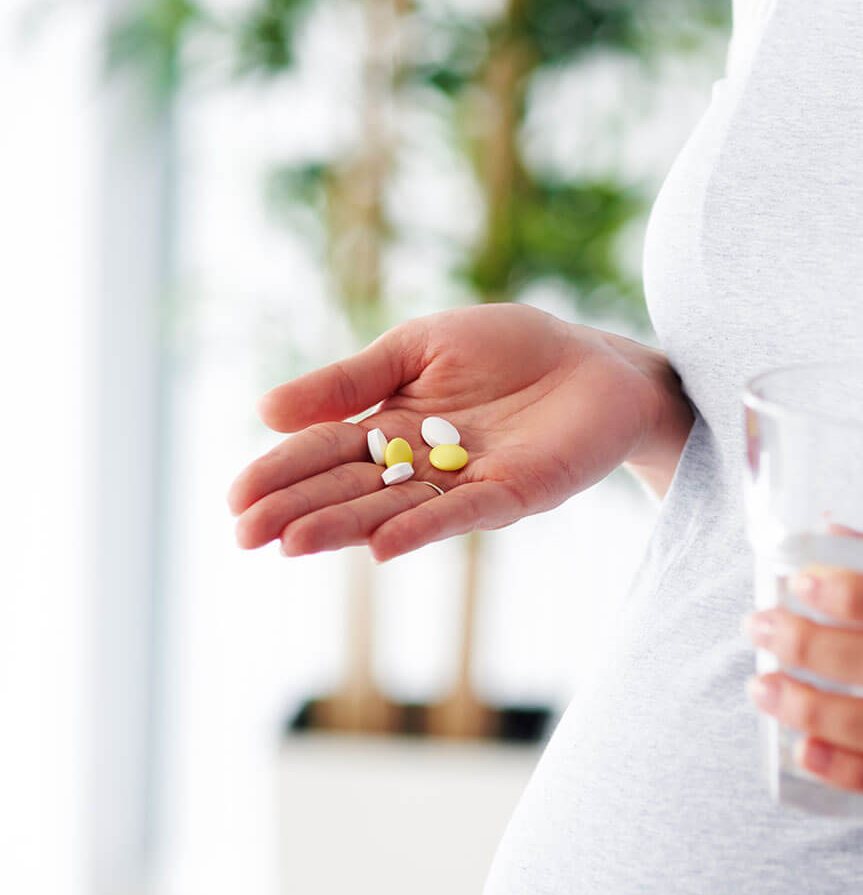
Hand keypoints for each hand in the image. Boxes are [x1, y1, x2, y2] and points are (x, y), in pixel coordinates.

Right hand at [227, 302, 675, 560]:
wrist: (596, 361)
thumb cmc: (509, 348)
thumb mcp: (417, 347)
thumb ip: (351, 380)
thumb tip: (265, 411)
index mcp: (392, 423)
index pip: (325, 451)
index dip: (282, 472)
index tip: (235, 499)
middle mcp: (421, 463)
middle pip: (350, 489)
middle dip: (298, 510)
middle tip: (245, 536)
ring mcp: (465, 482)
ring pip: (395, 509)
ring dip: (344, 527)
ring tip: (291, 544)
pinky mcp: (515, 492)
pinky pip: (462, 513)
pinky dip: (422, 528)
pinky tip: (381, 546)